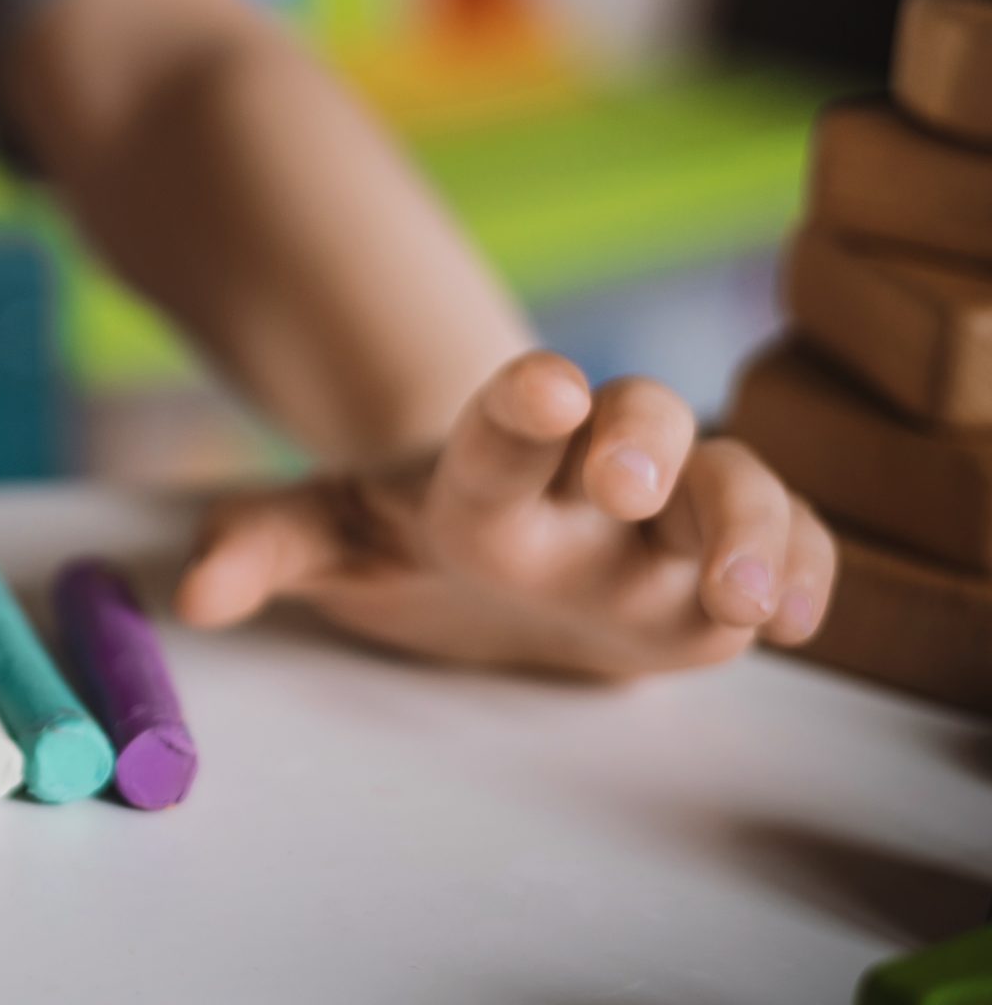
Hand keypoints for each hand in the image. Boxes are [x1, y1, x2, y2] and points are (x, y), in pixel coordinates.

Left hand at [173, 351, 835, 678]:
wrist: (494, 546)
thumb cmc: (411, 534)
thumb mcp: (329, 539)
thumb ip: (264, 549)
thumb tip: (195, 595)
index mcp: (486, 466)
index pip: (502, 428)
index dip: (520, 408)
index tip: (536, 387)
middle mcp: (587, 476)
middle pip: (642, 427)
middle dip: (646, 443)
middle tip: (626, 480)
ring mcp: (667, 518)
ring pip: (734, 488)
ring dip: (749, 530)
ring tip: (749, 599)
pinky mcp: (722, 563)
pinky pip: (792, 548)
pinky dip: (808, 570)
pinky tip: (803, 617)